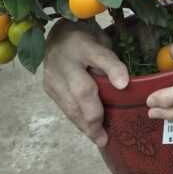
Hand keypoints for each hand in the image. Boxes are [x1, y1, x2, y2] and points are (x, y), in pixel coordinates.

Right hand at [43, 20, 128, 147]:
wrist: (57, 34)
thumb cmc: (87, 39)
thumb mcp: (102, 41)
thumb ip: (109, 61)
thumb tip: (122, 86)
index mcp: (84, 44)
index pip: (102, 57)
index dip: (114, 71)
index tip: (124, 85)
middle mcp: (66, 61)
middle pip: (82, 90)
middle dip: (94, 114)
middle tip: (105, 135)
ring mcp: (54, 76)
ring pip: (70, 105)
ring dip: (85, 125)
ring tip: (99, 139)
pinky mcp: (48, 87)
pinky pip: (64, 108)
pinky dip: (77, 120)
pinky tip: (88, 130)